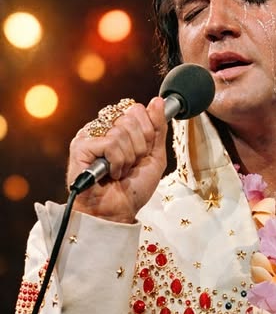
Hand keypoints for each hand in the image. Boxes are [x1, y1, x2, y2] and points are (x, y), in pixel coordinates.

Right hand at [67, 97, 167, 222]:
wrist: (117, 212)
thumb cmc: (133, 189)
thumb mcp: (154, 157)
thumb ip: (157, 129)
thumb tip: (157, 101)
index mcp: (119, 127)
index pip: (138, 110)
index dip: (147, 133)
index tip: (143, 153)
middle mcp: (103, 127)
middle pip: (131, 117)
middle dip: (139, 147)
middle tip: (131, 165)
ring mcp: (90, 135)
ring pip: (121, 131)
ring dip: (128, 158)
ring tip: (120, 171)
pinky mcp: (80, 145)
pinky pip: (110, 144)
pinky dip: (117, 163)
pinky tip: (110, 174)